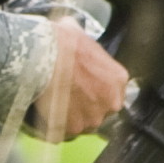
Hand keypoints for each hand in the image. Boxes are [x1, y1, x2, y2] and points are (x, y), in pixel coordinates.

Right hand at [31, 24, 131, 139]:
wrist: (44, 57)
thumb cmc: (62, 42)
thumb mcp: (79, 33)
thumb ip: (83, 43)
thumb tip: (72, 31)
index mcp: (118, 79)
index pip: (112, 91)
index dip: (95, 89)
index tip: (82, 85)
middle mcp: (111, 103)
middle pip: (100, 111)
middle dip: (86, 107)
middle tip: (67, 96)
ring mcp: (92, 119)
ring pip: (82, 124)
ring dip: (70, 118)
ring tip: (54, 105)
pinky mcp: (71, 129)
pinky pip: (62, 132)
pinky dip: (54, 125)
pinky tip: (45, 113)